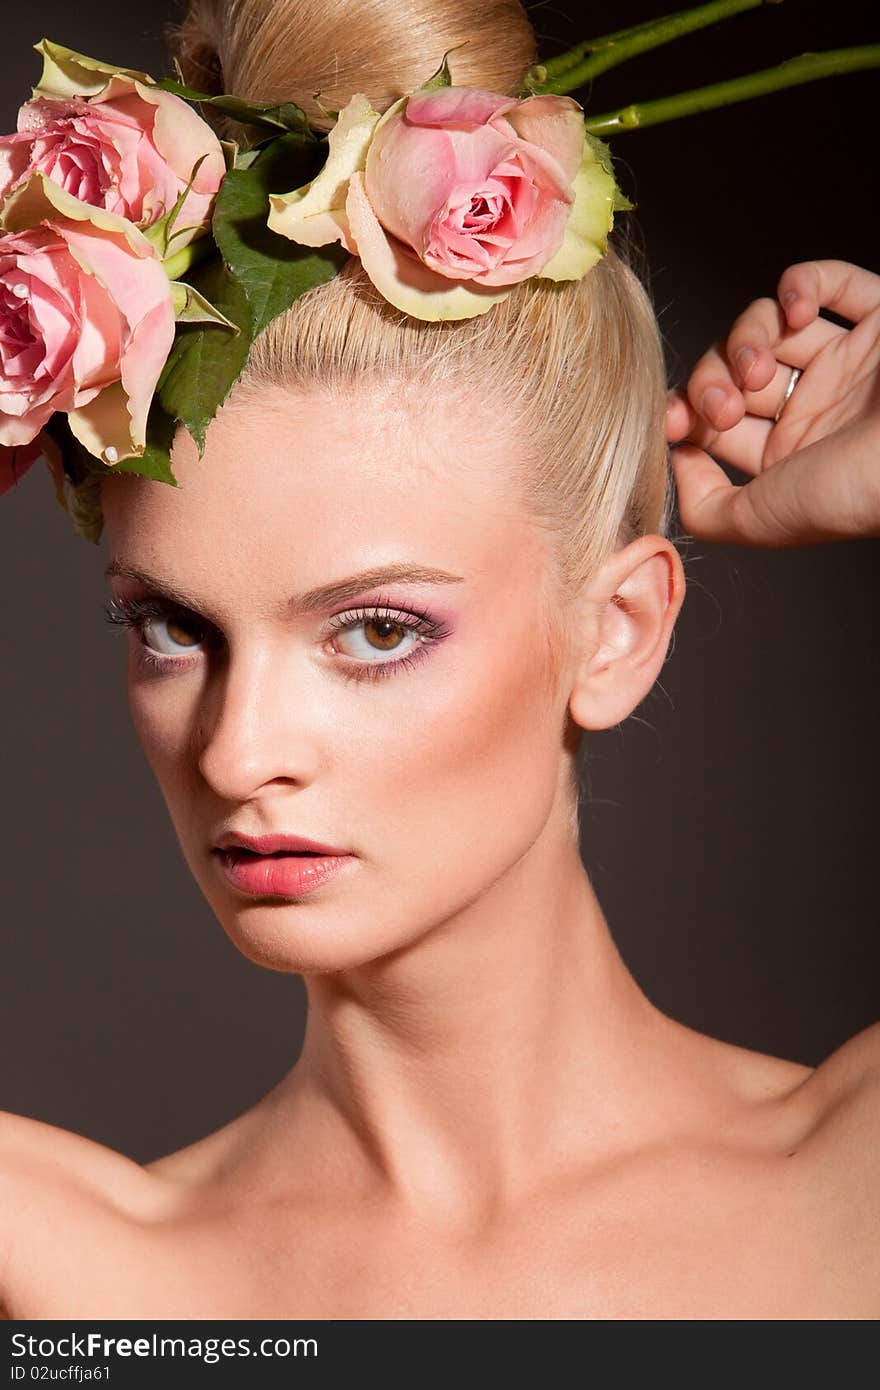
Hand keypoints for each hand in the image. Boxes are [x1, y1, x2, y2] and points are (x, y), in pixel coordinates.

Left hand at [665, 259, 879, 545]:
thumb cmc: (853, 492)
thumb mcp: (760, 521)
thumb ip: (706, 508)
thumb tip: (675, 463)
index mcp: (790, 457)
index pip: (716, 423)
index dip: (686, 415)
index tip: (672, 421)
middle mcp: (817, 408)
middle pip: (734, 371)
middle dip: (712, 381)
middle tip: (724, 405)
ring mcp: (849, 361)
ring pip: (770, 324)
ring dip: (746, 337)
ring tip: (759, 367)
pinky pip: (831, 282)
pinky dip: (801, 285)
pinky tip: (796, 312)